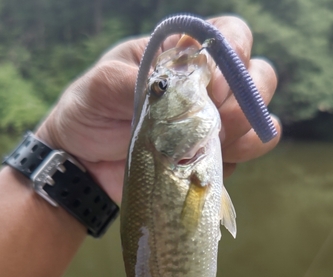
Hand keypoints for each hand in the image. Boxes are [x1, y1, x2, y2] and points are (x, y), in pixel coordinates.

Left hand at [37, 15, 280, 203]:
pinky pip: (244, 155)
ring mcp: (213, 124)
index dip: (234, 53)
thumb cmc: (90, 113)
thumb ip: (136, 80)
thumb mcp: (101, 86)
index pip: (229, 36)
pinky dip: (238, 157)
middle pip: (258, 77)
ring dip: (247, 130)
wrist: (85, 164)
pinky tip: (211, 162)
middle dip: (246, 98)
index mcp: (180, 57)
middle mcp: (206, 87)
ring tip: (212, 143)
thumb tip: (174, 85)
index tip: (212, 82)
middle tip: (214, 119)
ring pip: (260, 119)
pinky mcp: (212, 158)